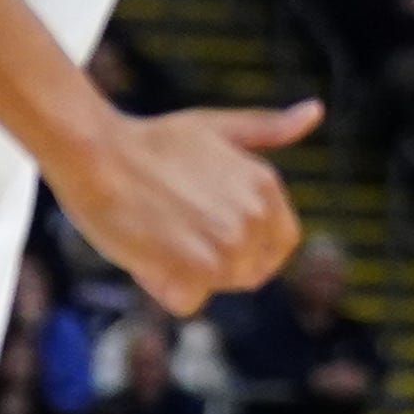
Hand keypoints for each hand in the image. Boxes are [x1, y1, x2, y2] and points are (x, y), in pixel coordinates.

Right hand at [49, 99, 320, 311]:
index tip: (220, 241)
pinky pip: (188, 302)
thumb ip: (269, 128)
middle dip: (216, 262)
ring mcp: (226, 248)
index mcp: (266, 187)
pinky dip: (166, 289)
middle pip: (248, 271)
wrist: (98, 154)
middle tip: (178, 230)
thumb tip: (315, 111)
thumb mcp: (219, 128)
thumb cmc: (152, 140)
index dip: (253, 249)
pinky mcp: (193, 272)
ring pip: (217, 286)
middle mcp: (254, 219)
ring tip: (160, 234)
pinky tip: (146, 253)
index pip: (282, 244)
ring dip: (189, 275)